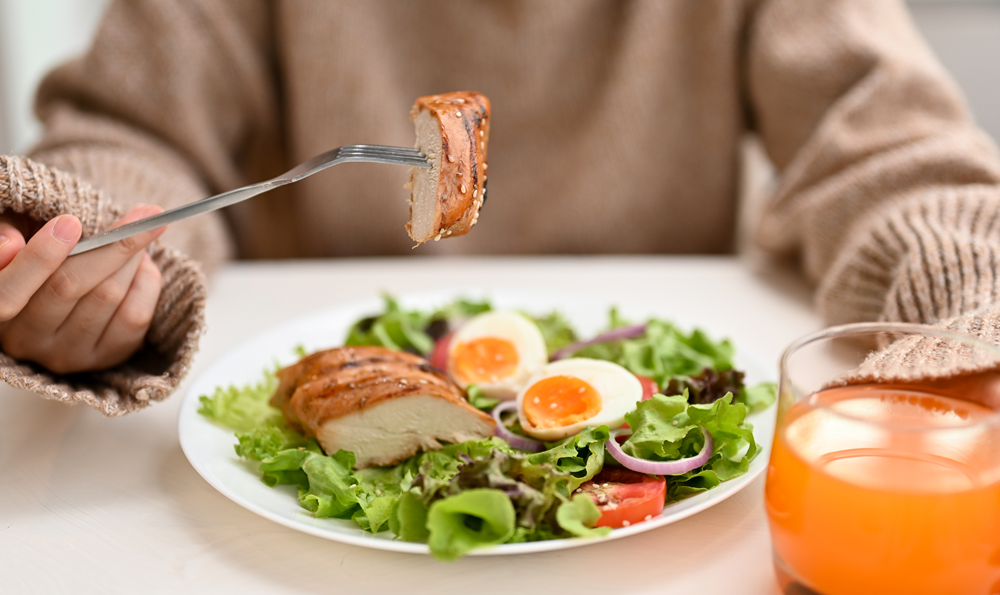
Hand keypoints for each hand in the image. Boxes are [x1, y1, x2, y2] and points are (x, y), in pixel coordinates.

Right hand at [0, 205, 166, 373]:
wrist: (66, 302)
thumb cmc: (39, 261)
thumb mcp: (17, 239)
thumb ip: (8, 233)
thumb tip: (11, 244)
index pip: (9, 290)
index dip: (39, 256)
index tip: (71, 222)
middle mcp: (26, 338)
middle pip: (69, 286)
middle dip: (110, 245)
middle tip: (142, 216)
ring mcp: (66, 354)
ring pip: (107, 296)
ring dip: (132, 259)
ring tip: (139, 236)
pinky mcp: (102, 359)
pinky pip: (134, 317)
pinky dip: (146, 283)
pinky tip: (142, 265)